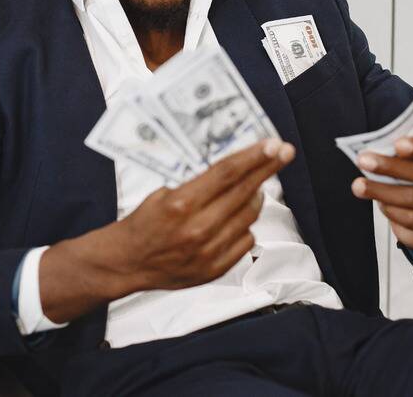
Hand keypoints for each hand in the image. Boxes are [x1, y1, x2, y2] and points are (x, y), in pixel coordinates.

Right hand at [112, 138, 294, 290]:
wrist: (128, 262)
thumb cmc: (144, 224)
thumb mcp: (164, 193)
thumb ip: (198, 184)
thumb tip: (234, 168)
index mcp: (182, 203)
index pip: (228, 173)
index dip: (254, 157)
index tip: (274, 145)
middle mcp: (198, 228)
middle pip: (245, 191)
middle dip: (268, 168)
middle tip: (284, 152)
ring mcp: (209, 251)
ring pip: (250, 216)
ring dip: (256, 196)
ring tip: (255, 185)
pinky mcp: (215, 269)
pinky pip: (246, 240)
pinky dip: (246, 225)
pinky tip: (237, 217)